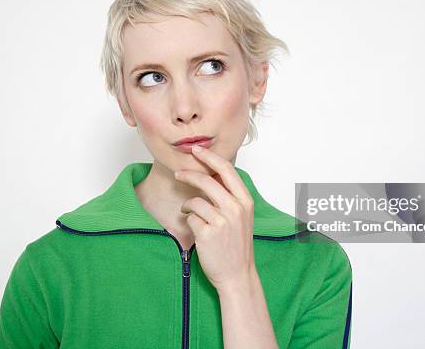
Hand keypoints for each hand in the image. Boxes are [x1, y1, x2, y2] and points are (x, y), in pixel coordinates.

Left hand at [174, 144, 256, 291]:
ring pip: (195, 201)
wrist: (237, 275)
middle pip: (207, 180)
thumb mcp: (241, 217)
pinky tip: (196, 230)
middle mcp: (236, 209)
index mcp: (245, 201)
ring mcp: (222, 221)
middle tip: (178, 174)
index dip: (210, 157)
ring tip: (190, 212)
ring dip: (188, 205)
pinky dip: (189, 222)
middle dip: (189, 174)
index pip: (227, 170)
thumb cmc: (237, 245)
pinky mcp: (207, 234)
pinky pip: (190, 218)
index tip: (196, 150)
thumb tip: (212, 175)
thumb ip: (230, 197)